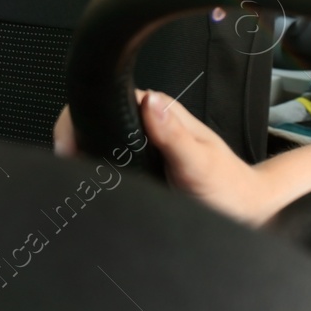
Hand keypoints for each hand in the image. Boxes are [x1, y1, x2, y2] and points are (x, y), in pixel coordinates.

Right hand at [52, 90, 276, 224]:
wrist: (243, 212)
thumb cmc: (227, 186)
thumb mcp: (199, 163)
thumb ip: (174, 135)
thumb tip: (148, 102)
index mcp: (163, 113)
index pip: (113, 98)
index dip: (85, 117)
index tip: (69, 145)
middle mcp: (151, 126)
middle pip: (101, 120)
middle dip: (77, 138)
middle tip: (66, 166)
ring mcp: (144, 148)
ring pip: (102, 142)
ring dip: (85, 158)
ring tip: (74, 180)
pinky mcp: (141, 170)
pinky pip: (111, 165)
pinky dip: (96, 174)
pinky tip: (89, 188)